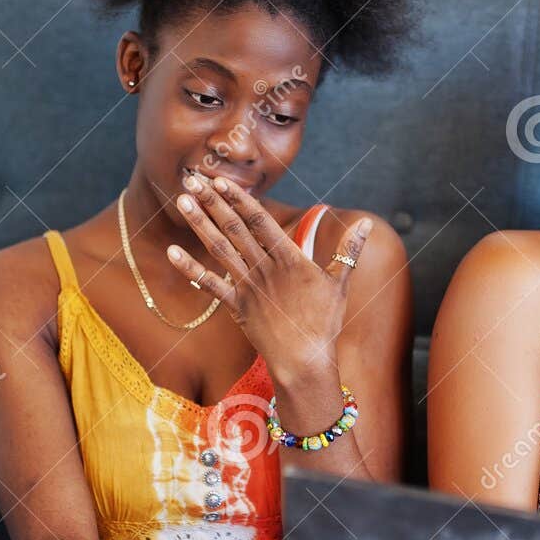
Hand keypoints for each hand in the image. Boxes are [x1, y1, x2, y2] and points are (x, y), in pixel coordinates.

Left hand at [166, 172, 371, 382]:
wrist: (305, 361)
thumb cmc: (325, 323)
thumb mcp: (340, 283)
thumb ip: (349, 250)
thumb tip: (367, 223)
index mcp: (289, 259)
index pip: (260, 221)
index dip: (240, 198)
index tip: (222, 180)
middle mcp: (265, 269)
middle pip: (235, 228)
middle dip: (213, 201)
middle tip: (193, 178)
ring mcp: (248, 288)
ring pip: (219, 249)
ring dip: (199, 224)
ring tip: (182, 201)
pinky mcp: (237, 307)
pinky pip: (209, 285)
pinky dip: (190, 268)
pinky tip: (171, 252)